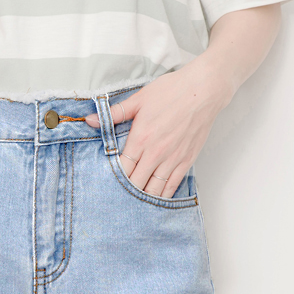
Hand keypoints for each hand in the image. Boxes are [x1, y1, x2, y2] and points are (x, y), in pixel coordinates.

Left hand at [84, 63, 230, 197]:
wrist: (203, 91)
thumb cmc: (171, 91)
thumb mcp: (139, 99)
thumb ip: (114, 113)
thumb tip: (90, 120)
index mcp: (141, 138)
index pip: (122, 168)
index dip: (113, 177)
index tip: (107, 181)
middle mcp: (156, 153)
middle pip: (136, 183)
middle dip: (126, 190)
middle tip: (117, 196)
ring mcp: (173, 159)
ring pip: (154, 189)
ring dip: (143, 197)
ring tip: (133, 203)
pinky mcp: (187, 161)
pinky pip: (173, 186)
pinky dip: (163, 195)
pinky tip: (156, 199)